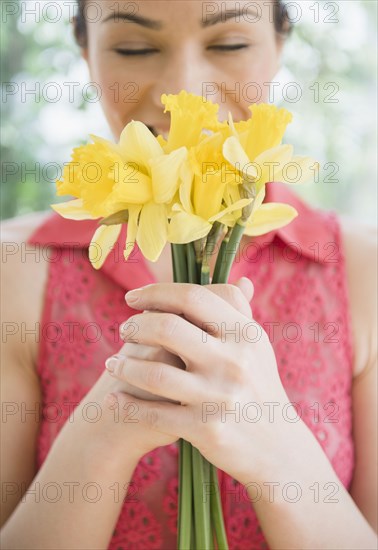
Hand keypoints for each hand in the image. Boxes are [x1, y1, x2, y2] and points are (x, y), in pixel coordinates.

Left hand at [102, 277, 254, 458]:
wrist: (277, 448)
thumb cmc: (259, 388)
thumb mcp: (257, 348)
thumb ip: (240, 314)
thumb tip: (239, 280)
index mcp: (245, 334)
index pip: (193, 296)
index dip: (156, 292)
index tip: (133, 297)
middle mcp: (234, 361)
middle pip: (168, 327)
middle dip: (135, 326)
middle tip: (123, 330)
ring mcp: (219, 396)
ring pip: (155, 372)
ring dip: (125, 365)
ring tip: (112, 363)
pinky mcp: (205, 428)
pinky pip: (154, 412)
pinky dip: (129, 404)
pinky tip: (117, 398)